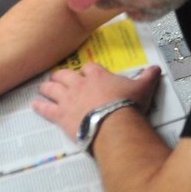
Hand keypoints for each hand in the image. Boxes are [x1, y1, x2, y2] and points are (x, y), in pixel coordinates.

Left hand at [32, 64, 160, 142]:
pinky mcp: (61, 115)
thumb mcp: (143, 87)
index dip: (87, 70)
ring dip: (47, 87)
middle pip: (65, 74)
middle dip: (61, 75)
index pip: (89, 67)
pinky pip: (46, 109)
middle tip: (58, 77)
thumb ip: (148, 76)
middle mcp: (80, 85)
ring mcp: (68, 99)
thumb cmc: (126, 105)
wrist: (113, 124)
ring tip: (43, 87)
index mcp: (98, 76)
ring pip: (52, 89)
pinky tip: (35, 104)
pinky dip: (39, 106)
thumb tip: (155, 70)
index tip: (86, 72)